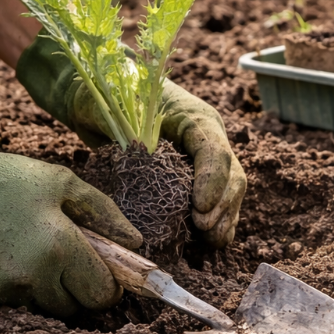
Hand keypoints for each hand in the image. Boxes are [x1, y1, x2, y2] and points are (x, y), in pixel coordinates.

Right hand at [0, 123, 141, 315]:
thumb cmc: (0, 179)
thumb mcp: (60, 182)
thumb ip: (104, 213)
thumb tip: (136, 243)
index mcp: (60, 248)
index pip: (102, 294)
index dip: (106, 287)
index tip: (100, 275)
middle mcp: (31, 277)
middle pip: (72, 308)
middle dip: (74, 289)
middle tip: (59, 261)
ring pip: (39, 310)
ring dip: (41, 292)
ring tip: (23, 255)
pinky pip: (2, 308)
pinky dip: (5, 292)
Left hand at [17, 35, 246, 247]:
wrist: (102, 90)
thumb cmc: (106, 95)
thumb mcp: (110, 107)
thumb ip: (123, 131)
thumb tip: (134, 159)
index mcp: (192, 117)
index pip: (213, 149)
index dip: (212, 180)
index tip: (200, 208)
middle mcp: (205, 137)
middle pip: (230, 172)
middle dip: (223, 204)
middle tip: (204, 229)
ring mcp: (202, 156)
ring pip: (229, 189)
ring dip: (225, 216)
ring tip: (213, 242)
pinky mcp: (193, 173)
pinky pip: (216, 198)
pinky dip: (217, 220)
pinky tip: (211, 242)